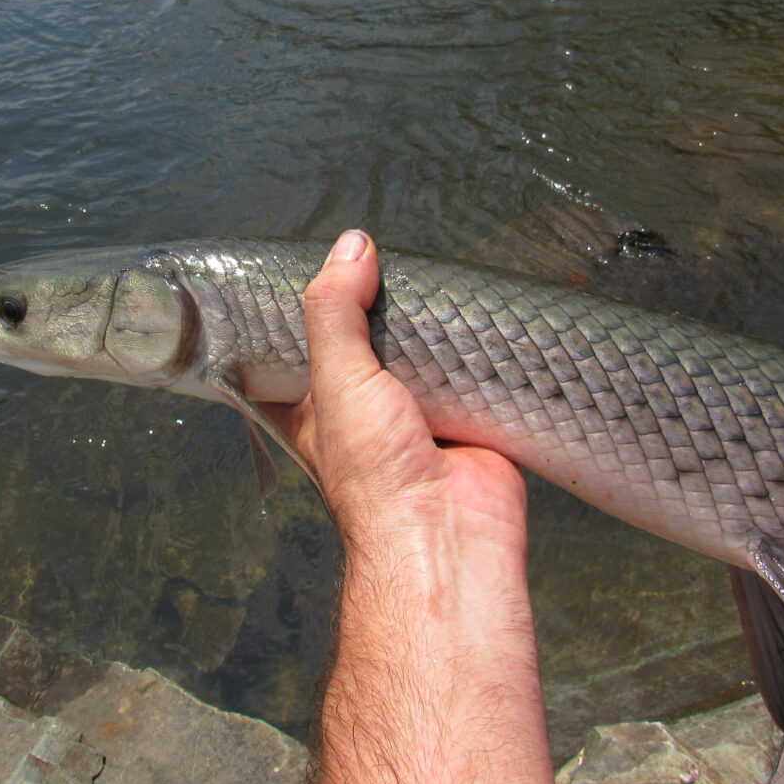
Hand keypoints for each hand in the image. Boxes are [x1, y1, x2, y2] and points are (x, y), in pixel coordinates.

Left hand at [279, 231, 575, 783]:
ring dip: (433, 320)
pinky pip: (474, 365)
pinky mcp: (472, 414)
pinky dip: (481, 340)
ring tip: (440, 263)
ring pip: (422, 349)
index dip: (303, 310)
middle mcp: (365, 408)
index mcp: (315, 406)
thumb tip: (350, 246)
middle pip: (367, 339)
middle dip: (378, 304)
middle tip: (385, 251)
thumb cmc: (375, 479)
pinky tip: (486, 302)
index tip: (310, 261)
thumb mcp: (337, 380)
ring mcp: (420, 411)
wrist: (450, 537)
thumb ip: (335, 313)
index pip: (298, 348)